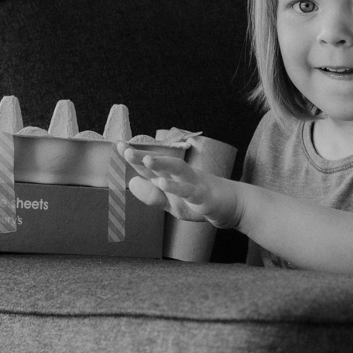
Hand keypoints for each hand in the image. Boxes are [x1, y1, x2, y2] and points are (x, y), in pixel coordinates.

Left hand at [120, 146, 240, 228]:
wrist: (234, 206)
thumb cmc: (202, 203)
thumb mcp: (172, 205)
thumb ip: (153, 196)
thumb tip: (132, 181)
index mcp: (173, 178)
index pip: (151, 166)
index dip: (135, 157)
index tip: (118, 146)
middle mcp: (182, 176)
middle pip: (161, 163)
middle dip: (143, 156)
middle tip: (125, 149)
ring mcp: (194, 183)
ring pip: (177, 169)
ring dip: (161, 163)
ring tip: (144, 159)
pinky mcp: (203, 196)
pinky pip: (189, 190)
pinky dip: (175, 187)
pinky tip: (162, 183)